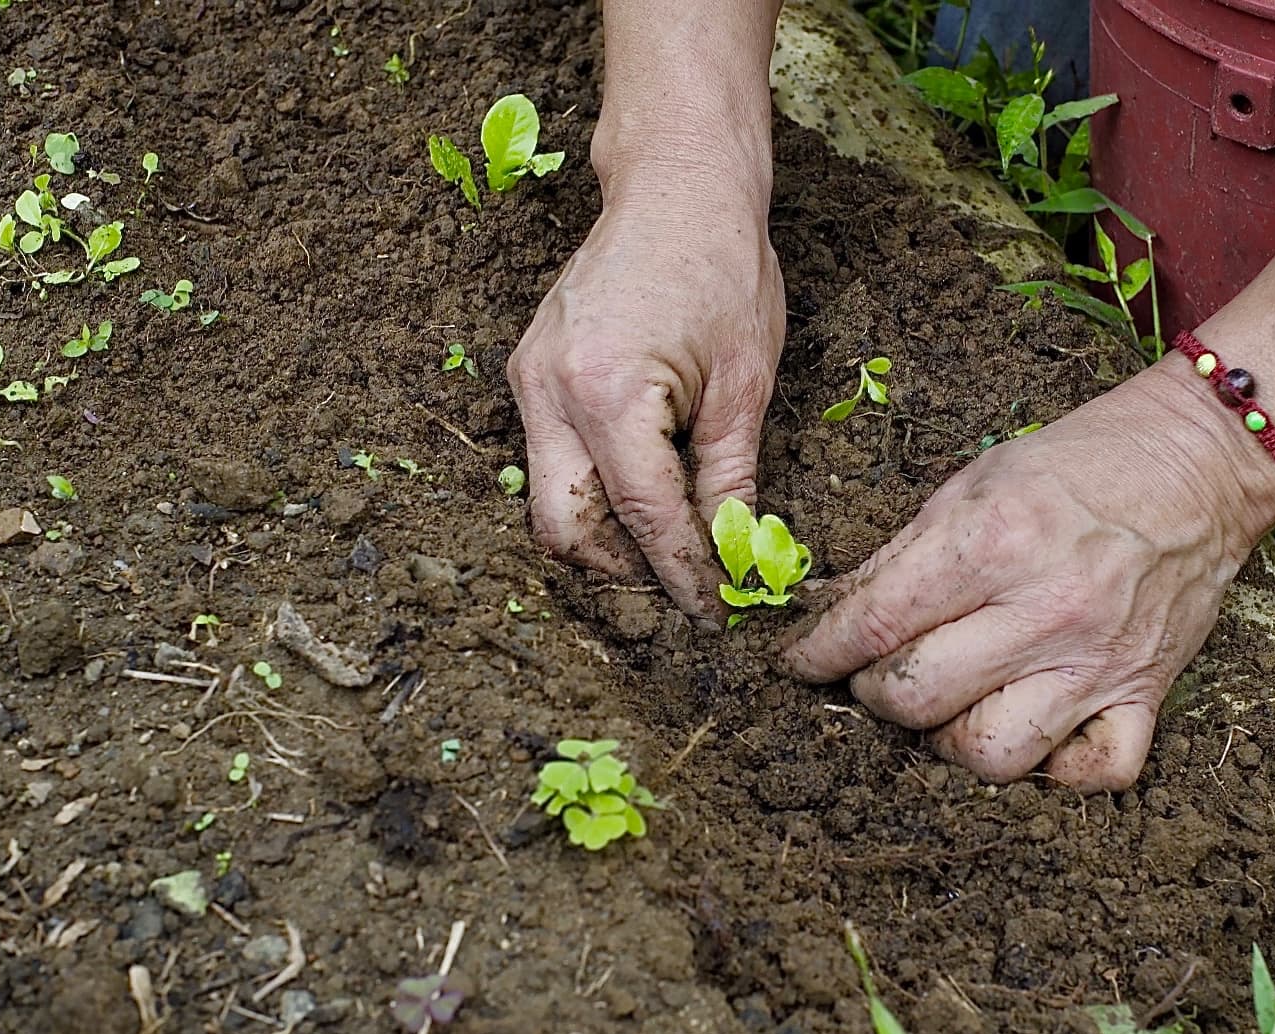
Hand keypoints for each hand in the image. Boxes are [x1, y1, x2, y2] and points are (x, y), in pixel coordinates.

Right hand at [507, 193, 784, 615]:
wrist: (676, 183)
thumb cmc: (722, 265)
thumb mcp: (745, 383)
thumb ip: (730, 479)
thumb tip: (736, 555)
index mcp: (606, 391)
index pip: (641, 515)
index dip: (680, 573)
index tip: (712, 609)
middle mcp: (548, 390)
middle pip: (564, 528)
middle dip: (623, 571)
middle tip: (685, 583)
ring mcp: (529, 380)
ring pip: (550, 501)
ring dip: (608, 534)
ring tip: (673, 542)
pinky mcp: (530, 373)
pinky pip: (550, 460)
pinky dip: (595, 491)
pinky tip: (646, 490)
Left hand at [782, 363, 1274, 790]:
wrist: (1199, 463)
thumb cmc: (1077, 466)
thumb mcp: (973, 482)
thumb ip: (901, 554)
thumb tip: (830, 613)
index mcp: (993, 543)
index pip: (873, 625)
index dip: (816, 653)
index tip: (797, 662)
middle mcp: (1046, 611)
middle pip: (916, 700)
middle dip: (873, 693)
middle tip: (877, 671)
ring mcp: (1099, 664)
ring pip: (992, 756)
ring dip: (950, 739)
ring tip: (950, 703)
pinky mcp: (1147, 696)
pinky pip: (1092, 774)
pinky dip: (1055, 768)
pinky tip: (1032, 727)